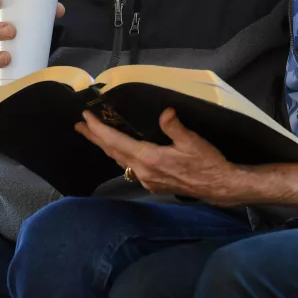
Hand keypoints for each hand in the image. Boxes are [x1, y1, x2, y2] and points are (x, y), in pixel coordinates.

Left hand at [76, 108, 243, 204]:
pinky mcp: (153, 183)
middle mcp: (143, 171)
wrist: (218, 186)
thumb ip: (175, 126)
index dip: (99, 129)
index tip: (86, 118)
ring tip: (93, 135)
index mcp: (149, 158)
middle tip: (79, 125)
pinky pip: (129, 166)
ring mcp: (147, 179)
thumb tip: (165, 112)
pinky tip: (119, 151)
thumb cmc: (206, 162)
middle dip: (95, 137)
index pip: (116, 142)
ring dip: (105, 146)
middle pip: (112, 152)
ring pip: (119, 160)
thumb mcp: (193, 141)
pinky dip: (118, 154)